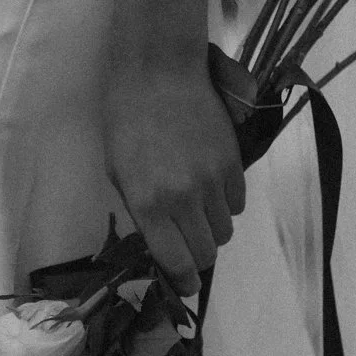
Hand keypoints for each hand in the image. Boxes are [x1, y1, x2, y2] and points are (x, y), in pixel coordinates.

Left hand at [104, 57, 245, 295]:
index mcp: (149, 205)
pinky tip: (210, 188)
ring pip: (225, 231)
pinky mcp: (233, 163)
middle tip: (188, 247)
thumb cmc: (125, 120)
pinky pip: (238, 203)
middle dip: (198, 257)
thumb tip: (161, 243)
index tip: (184, 284)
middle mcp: (185, 199)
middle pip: (207, 253)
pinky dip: (226, 204)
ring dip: (212, 229)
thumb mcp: (118, 172)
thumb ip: (140, 212)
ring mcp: (213, 181)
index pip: (177, 262)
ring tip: (197, 211)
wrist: (157, 71)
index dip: (182, 279)